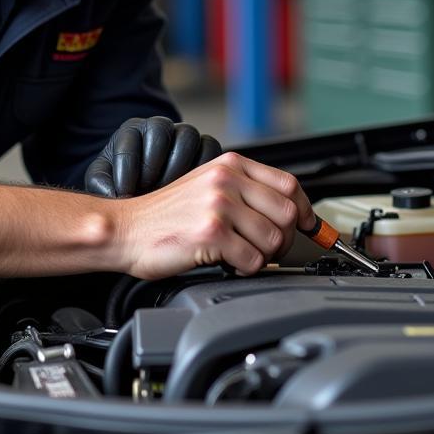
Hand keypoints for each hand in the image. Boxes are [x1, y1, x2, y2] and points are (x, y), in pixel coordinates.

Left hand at [85, 116, 222, 197]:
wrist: (146, 190)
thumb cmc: (122, 185)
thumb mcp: (103, 183)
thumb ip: (101, 185)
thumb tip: (115, 195)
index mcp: (131, 131)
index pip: (130, 139)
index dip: (127, 169)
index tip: (124, 194)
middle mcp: (158, 127)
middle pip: (160, 129)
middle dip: (153, 164)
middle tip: (147, 190)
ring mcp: (183, 134)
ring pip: (188, 136)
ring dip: (178, 166)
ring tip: (169, 193)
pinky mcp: (205, 147)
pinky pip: (210, 148)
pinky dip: (202, 168)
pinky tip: (190, 192)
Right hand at [114, 151, 316, 279]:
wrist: (126, 230)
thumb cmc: (164, 215)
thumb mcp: (206, 186)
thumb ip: (244, 191)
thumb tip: (290, 212)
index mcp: (229, 165)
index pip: (289, 184)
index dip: (305, 209)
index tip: (307, 226)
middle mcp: (226, 180)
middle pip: (288, 213)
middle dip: (283, 238)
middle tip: (265, 247)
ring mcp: (219, 205)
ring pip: (273, 239)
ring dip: (262, 256)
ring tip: (239, 254)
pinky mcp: (212, 233)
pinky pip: (253, 260)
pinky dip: (245, 268)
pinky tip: (227, 262)